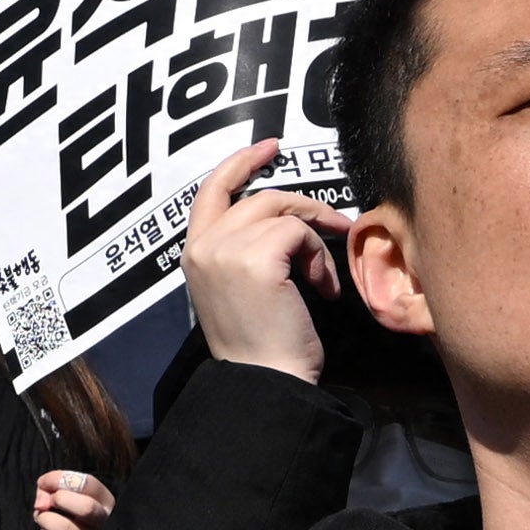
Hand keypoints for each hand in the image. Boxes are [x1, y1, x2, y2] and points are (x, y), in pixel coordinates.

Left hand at [31, 464, 117, 529]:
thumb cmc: (74, 509)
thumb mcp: (73, 493)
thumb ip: (55, 487)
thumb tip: (41, 502)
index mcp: (106, 500)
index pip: (87, 483)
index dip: (58, 479)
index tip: (42, 482)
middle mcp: (106, 522)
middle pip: (86, 508)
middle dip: (59, 500)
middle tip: (47, 502)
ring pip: (65, 528)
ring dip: (45, 519)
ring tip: (42, 517)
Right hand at [177, 129, 344, 381]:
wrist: (265, 382)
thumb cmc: (261, 346)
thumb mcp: (238, 288)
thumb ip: (243, 250)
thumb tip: (283, 222)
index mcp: (193, 253)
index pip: (210, 189)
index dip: (240, 163)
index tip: (270, 148)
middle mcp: (203, 245)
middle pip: (259, 197)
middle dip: (304, 205)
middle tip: (336, 222)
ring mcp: (226, 249)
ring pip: (284, 212)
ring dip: (315, 240)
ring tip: (324, 277)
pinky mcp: (256, 257)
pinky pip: (299, 232)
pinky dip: (319, 258)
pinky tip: (323, 290)